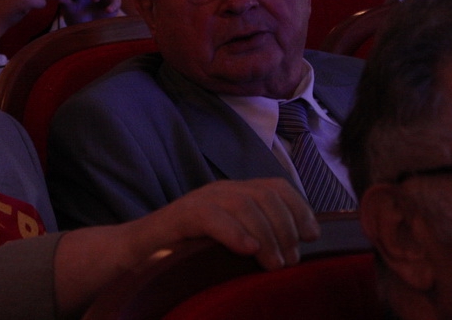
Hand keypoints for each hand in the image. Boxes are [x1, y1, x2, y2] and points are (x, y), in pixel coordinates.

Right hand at [133, 178, 319, 271]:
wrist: (139, 252)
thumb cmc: (188, 251)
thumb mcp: (230, 240)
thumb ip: (256, 236)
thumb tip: (296, 250)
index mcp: (235, 192)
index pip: (276, 187)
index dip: (300, 208)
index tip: (312, 236)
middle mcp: (220, 190)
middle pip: (265, 195)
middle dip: (285, 228)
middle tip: (289, 260)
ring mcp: (200, 200)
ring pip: (243, 204)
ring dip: (265, 235)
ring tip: (273, 264)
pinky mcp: (181, 215)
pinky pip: (211, 216)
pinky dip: (233, 232)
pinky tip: (247, 250)